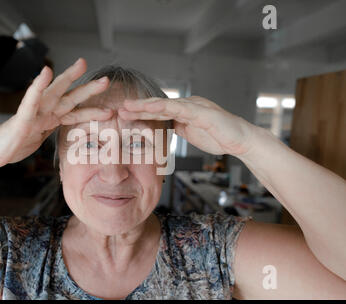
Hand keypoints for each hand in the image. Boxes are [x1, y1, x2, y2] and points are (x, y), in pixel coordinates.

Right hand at [0, 58, 112, 173]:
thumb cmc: (15, 144)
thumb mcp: (40, 138)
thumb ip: (52, 129)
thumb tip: (68, 130)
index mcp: (50, 118)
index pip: (74, 110)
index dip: (91, 107)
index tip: (109, 105)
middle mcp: (44, 111)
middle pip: (70, 97)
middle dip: (89, 89)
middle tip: (107, 80)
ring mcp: (33, 113)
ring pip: (54, 93)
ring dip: (69, 78)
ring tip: (82, 64)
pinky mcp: (21, 118)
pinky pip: (30, 101)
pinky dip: (38, 86)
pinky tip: (45, 72)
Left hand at [118, 96, 256, 156]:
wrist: (242, 141)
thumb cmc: (219, 137)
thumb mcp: (192, 133)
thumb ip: (179, 128)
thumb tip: (164, 129)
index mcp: (184, 110)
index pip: (159, 112)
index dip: (141, 113)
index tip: (124, 116)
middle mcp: (188, 104)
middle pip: (158, 105)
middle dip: (138, 107)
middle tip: (119, 108)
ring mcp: (195, 106)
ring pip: (166, 104)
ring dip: (146, 105)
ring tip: (128, 107)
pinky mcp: (203, 112)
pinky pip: (180, 108)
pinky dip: (164, 107)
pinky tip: (150, 107)